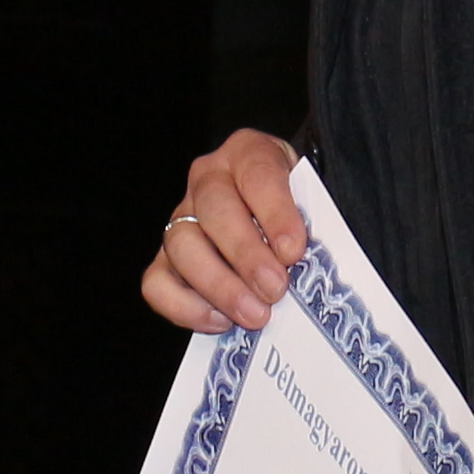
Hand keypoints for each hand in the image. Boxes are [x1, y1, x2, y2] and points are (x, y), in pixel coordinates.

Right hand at [142, 130, 307, 332]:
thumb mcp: (315, 202)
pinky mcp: (166, 259)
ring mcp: (182, 218)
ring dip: (219, 285)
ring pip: (182, 245)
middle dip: (246, 255)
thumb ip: (315, 224)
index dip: (275, 213)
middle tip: (275, 289)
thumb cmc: (301, 210)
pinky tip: (220, 320)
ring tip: (255, 314)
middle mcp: (209, 179)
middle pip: (214, 209)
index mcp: (249, 153)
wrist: (281, 222)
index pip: (259, 175)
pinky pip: (157, 282)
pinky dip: (184, 306)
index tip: (292, 250)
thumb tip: (312, 263)